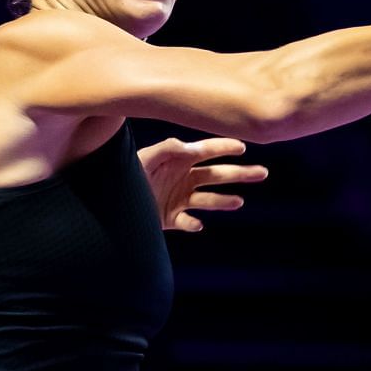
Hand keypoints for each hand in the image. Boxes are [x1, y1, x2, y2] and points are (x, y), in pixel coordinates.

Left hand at [136, 136, 268, 231]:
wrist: (107, 203)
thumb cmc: (125, 173)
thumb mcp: (144, 157)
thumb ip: (168, 149)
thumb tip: (193, 148)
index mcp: (179, 160)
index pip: (208, 151)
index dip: (226, 147)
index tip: (244, 146)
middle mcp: (183, 178)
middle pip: (217, 175)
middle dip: (240, 174)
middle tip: (262, 173)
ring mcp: (179, 199)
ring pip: (209, 199)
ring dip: (224, 200)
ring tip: (239, 202)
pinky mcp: (171, 219)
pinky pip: (188, 222)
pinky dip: (193, 223)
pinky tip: (196, 223)